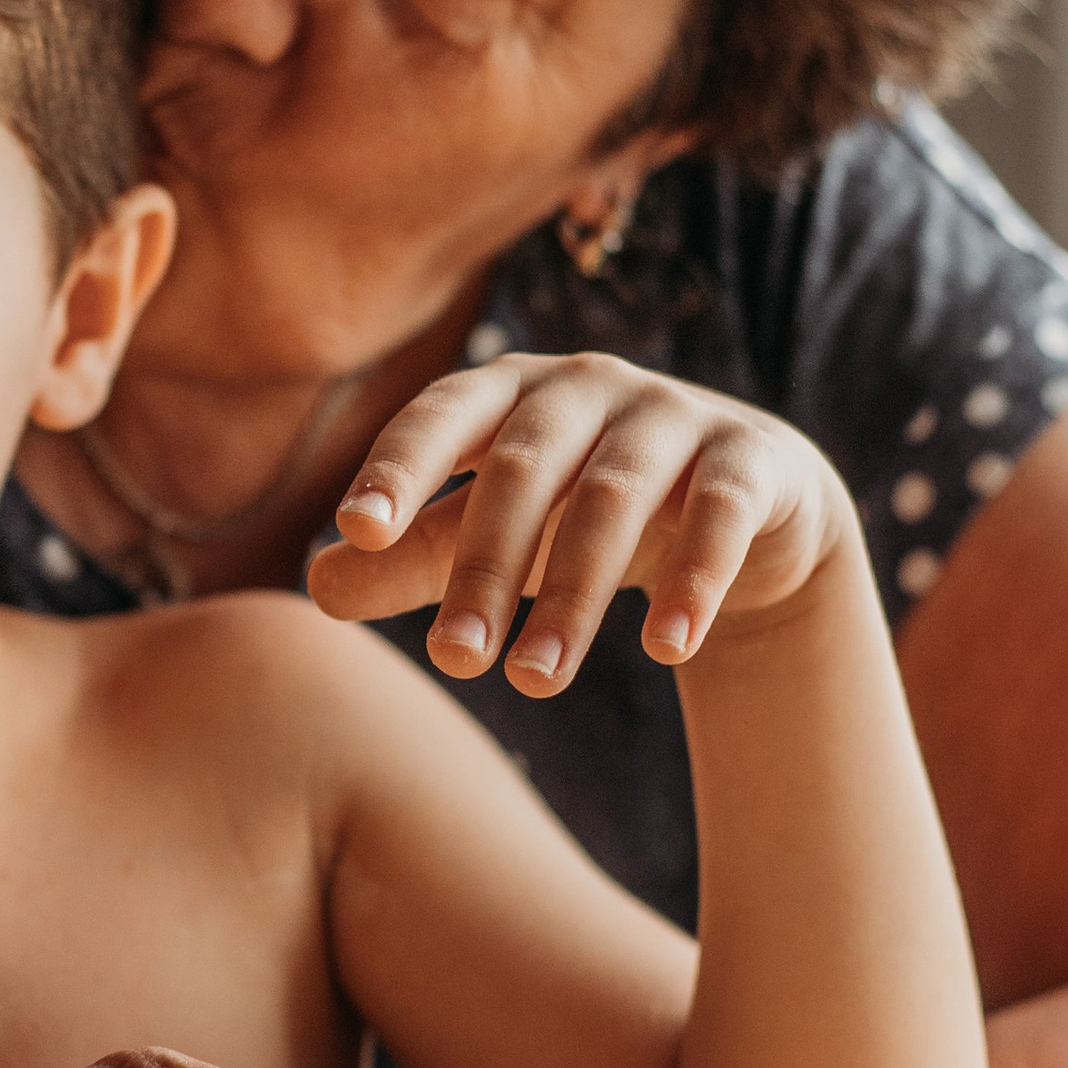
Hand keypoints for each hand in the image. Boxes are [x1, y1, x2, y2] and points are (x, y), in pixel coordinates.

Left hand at [308, 351, 856, 691]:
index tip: (357, 530)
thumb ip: (410, 561)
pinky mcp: (751, 459)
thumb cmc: (580, 516)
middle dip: (483, 568)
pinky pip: (720, 513)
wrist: (743, 514)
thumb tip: (315, 588)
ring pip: (612, 499)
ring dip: (572, 594)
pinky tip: (666, 649)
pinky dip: (693, 580)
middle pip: (522, 471)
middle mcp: (586, 385)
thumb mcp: (494, 538)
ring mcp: (673, 414)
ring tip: (536, 681)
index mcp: (507, 391)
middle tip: (454, 662)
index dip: (399, 467)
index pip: (440, 416)